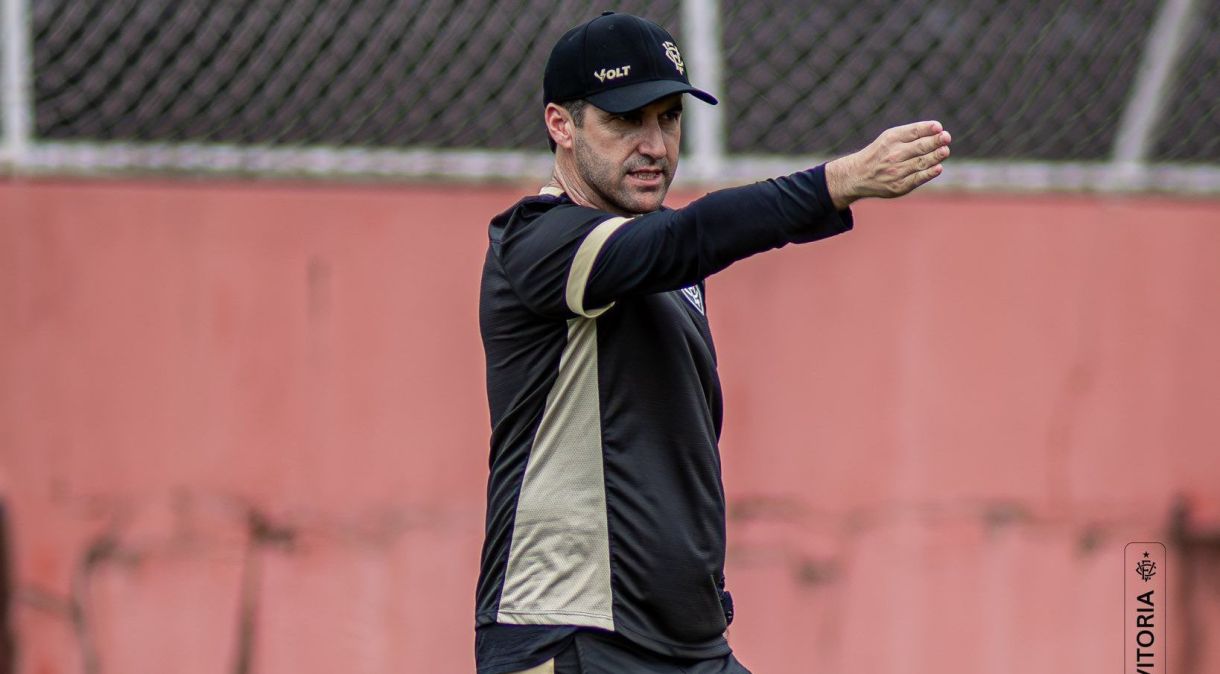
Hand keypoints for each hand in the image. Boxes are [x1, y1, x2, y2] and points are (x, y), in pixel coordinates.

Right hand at [825, 121, 951, 209]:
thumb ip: (911, 134)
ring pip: (921, 163)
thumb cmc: (881, 153)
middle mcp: (893, 154)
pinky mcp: (899, 186)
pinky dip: (928, 173)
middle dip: (935, 141)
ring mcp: (896, 171)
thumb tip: (938, 130)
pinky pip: (917, 179)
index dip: (927, 129)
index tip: (938, 127)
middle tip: (946, 137)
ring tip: (945, 150)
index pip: (913, 132)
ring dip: (935, 156)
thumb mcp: (890, 138)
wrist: (858, 175)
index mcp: (891, 139)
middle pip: (919, 147)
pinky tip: (938, 168)